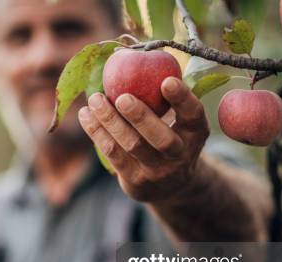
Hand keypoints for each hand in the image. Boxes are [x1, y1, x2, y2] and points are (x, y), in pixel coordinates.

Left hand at [78, 77, 209, 203]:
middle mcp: (180, 155)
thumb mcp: (178, 120)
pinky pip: (112, 154)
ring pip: (131, 146)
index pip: (193, 115)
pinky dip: (97, 132)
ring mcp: (158, 172)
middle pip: (161, 139)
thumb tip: (133, 55)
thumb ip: (163, 96)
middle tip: (122, 97)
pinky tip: (86, 115)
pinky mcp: (135, 181)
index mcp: (195, 133)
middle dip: (140, 117)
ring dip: (109, 121)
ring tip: (94, 99)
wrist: (169, 185)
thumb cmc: (169, 135)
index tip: (166, 80)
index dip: (182, 99)